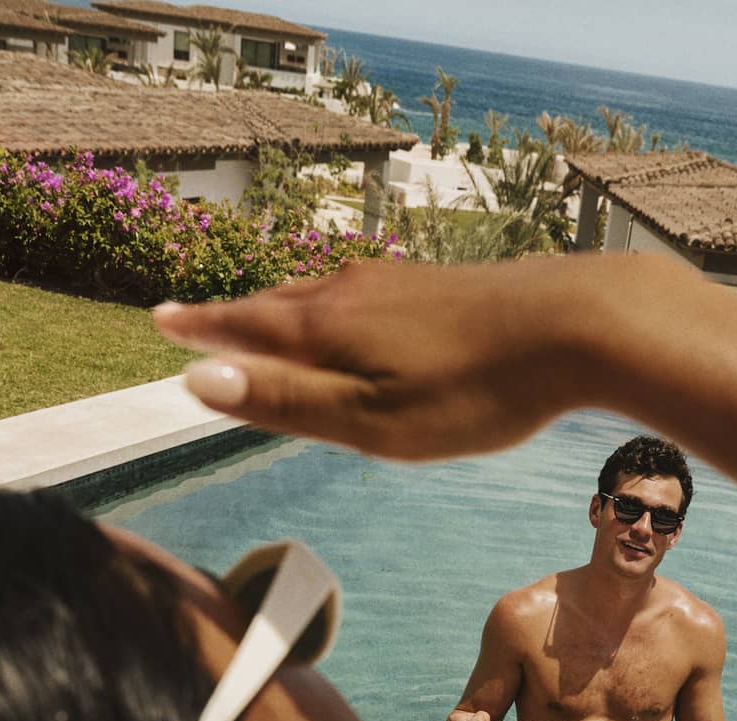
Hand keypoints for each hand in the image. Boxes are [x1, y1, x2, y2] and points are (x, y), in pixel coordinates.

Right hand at [154, 258, 668, 459]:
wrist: (575, 325)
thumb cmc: (474, 388)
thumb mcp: (370, 420)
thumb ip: (286, 401)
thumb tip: (198, 379)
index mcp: (327, 330)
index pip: (244, 327)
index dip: (201, 329)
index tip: (160, 319)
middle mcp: (353, 294)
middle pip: (278, 307)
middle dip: (235, 317)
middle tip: (198, 318)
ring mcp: (398, 284)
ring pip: (323, 297)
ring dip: (285, 309)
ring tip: (265, 316)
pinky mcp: (439, 286)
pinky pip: (365, 297)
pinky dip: (336, 309)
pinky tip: (356, 314)